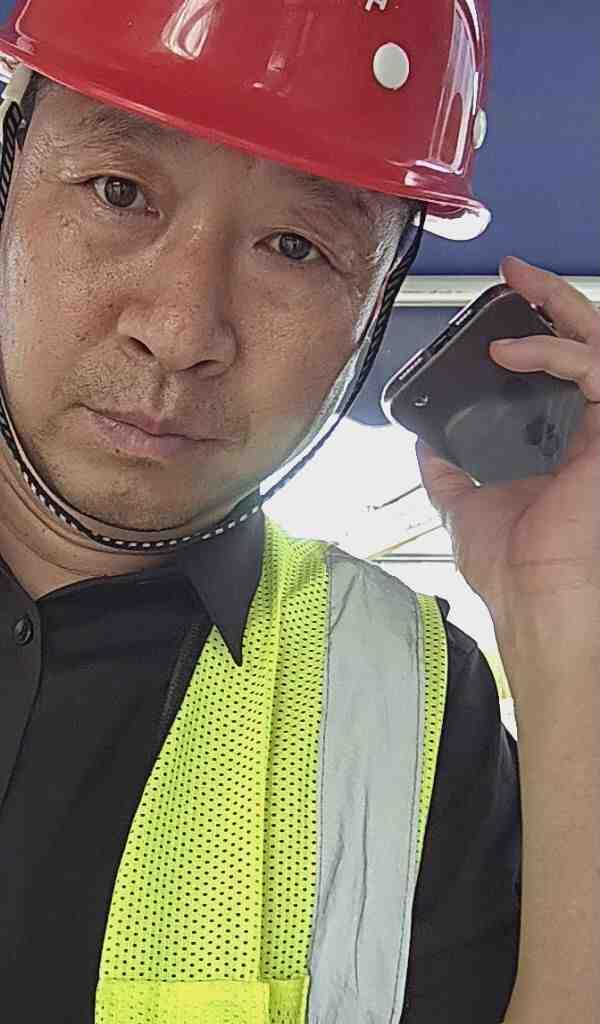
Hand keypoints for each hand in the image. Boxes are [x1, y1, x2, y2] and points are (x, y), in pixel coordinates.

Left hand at [416, 257, 599, 626]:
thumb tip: (421, 443)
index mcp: (556, 442)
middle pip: (584, 343)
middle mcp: (585, 429)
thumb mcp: (462, 503)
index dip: (536, 331)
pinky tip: (512, 353)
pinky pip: (595, 368)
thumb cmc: (511, 566)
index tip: (499, 308)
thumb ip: (445, 470)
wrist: (532, 598)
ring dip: (558, 307)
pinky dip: (555, 352)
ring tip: (518, 287)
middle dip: (552, 298)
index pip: (558, 369)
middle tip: (515, 273)